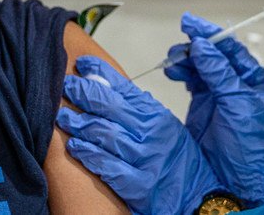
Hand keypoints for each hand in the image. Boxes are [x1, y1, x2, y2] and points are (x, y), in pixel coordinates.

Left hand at [58, 56, 221, 214]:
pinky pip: (109, 166)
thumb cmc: (182, 163)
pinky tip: (74, 147)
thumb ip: (142, 110)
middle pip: (110, 107)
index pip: (125, 88)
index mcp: (158, 116)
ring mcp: (146, 160)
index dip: (101, 73)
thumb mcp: (167, 128)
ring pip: (105, 134)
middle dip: (84, 93)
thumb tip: (110, 88)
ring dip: (79, 123)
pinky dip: (89, 154)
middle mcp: (152, 134)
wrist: (201, 198)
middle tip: (66, 86)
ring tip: (63, 117)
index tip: (83, 65)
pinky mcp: (140, 186)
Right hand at [164, 13, 263, 207]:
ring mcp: (219, 93)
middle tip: (178, 47)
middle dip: (194, 47)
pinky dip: (181, 73)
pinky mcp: (203, 104)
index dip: (210, 34)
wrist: (240, 179)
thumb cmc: (250, 145)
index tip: (190, 23)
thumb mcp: (237, 104)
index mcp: (253, 78)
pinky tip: (173, 71)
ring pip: (199, 66)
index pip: (230, 48)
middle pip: (212, 54)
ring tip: (172, 62)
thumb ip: (219, 73)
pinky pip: (191, 81)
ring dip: (185, 60)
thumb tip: (203, 45)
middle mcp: (236, 82)